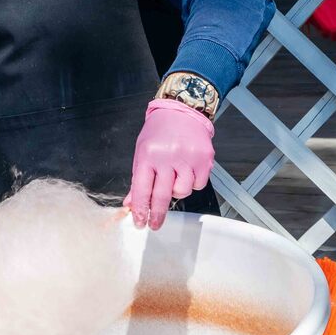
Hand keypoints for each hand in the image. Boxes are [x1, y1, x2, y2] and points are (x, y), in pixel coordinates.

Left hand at [124, 100, 214, 229]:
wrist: (182, 110)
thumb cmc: (159, 131)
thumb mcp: (141, 152)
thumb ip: (137, 179)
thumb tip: (130, 203)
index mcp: (148, 155)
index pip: (141, 189)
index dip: (140, 210)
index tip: (140, 222)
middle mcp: (168, 156)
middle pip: (162, 196)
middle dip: (157, 215)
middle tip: (154, 224)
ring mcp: (188, 158)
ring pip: (182, 192)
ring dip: (176, 192)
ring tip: (174, 178)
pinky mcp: (205, 159)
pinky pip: (199, 184)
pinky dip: (192, 183)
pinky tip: (187, 171)